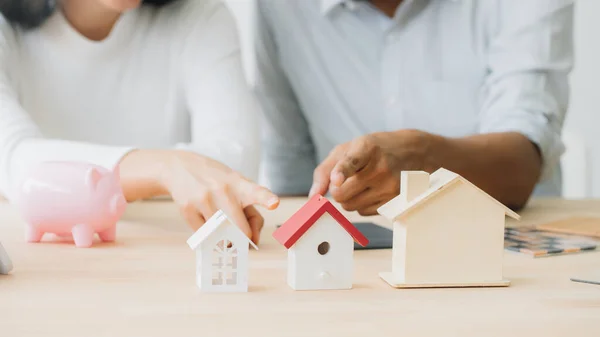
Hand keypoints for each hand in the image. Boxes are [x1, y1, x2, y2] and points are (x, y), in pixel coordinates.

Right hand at [120, 150, 278, 243]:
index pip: (256, 191)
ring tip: (215, 215)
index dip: (266, 198)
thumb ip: (251, 212)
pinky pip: (203, 235)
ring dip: (221, 233)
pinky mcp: (187, 208)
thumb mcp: (237, 186)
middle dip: (242, 238)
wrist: (179, 167)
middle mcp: (223, 190)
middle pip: (240, 228)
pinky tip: (201, 214)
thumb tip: (253, 241)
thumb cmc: (216, 181)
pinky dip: (206, 231)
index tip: (274, 203)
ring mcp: (204, 199)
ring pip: (221, 235)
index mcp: (240, 184)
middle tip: (241, 237)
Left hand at [309, 130, 431, 214]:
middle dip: (337, 191)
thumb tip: (313, 196)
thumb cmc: (371, 151)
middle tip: (344, 180)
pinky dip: (361, 204)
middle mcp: (380, 167)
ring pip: (350, 206)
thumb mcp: (346, 149)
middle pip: (342, 194)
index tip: (336, 179)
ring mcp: (390, 186)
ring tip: (361, 183)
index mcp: (366, 148)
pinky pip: (363, 212)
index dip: (342, 172)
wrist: (410, 152)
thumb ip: (325, 170)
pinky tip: (372, 190)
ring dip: (349, 198)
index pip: (352, 162)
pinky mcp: (395, 201)